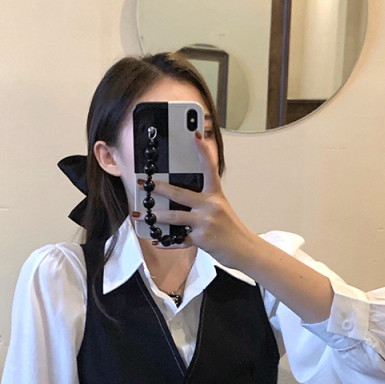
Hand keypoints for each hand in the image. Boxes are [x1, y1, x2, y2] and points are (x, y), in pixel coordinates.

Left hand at [133, 130, 259, 267]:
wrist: (244, 249)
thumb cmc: (230, 228)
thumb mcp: (220, 208)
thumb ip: (203, 200)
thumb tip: (178, 197)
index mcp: (215, 195)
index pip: (209, 168)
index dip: (202, 150)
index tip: (195, 134)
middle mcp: (211, 205)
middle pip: (180, 193)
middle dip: (159, 188)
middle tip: (144, 184)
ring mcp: (205, 222)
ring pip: (175, 217)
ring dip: (155, 217)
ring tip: (140, 215)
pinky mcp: (202, 239)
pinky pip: (179, 240)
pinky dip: (166, 241)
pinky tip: (156, 240)